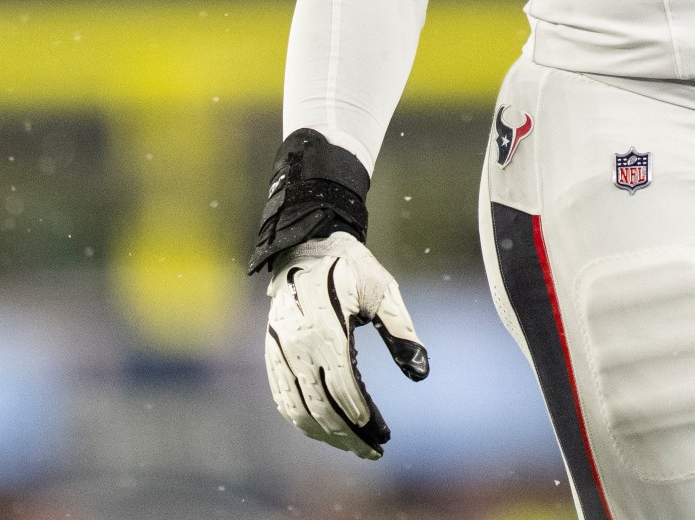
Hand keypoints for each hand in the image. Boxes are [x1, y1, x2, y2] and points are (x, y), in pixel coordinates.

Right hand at [263, 233, 429, 457]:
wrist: (306, 242)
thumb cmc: (351, 266)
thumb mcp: (383, 290)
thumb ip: (401, 330)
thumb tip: (422, 373)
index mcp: (325, 326)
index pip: (343, 385)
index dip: (361, 415)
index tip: (382, 434)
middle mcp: (297, 342)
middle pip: (320, 405)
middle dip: (348, 435)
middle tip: (373, 452)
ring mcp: (279, 349)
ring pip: (297, 408)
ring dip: (325, 434)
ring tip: (352, 447)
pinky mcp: (271, 351)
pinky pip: (281, 396)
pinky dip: (300, 419)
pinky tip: (322, 430)